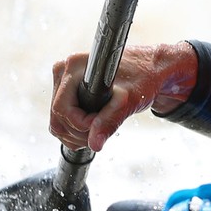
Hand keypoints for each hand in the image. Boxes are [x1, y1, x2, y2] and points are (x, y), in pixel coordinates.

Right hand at [49, 42, 197, 151]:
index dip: (81, 124)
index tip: (102, 125)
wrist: (152, 69)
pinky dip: (76, 130)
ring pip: (58, 121)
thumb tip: (95, 144)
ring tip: (101, 129)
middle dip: (79, 132)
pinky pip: (63, 119)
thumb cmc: (144, 77)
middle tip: (102, 131)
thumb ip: (110, 121)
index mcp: (74, 66)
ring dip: (76, 134)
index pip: (62, 108)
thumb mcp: (129, 99)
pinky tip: (94, 128)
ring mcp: (65, 80)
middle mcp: (65, 71)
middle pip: (57, 117)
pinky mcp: (69, 90)